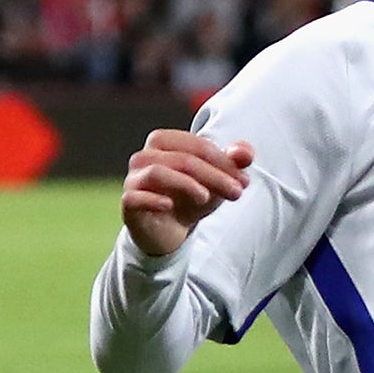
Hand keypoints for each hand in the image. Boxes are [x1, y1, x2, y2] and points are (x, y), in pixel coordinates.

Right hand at [121, 130, 254, 256]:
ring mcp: (133, 180)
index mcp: (164, 142)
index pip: (197, 145)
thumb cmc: (192, 196)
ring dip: (186, 184)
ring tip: (206, 198)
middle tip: (237, 192)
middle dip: (213, 175)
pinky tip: (170, 206)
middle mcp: (144, 157)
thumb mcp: (216, 179)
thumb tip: (246, 153)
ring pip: (157, 172)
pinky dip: (153, 199)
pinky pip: (134, 197)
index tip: (244, 181)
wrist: (169, 230)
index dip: (223, 161)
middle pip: (181, 159)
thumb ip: (233, 162)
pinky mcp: (128, 203)